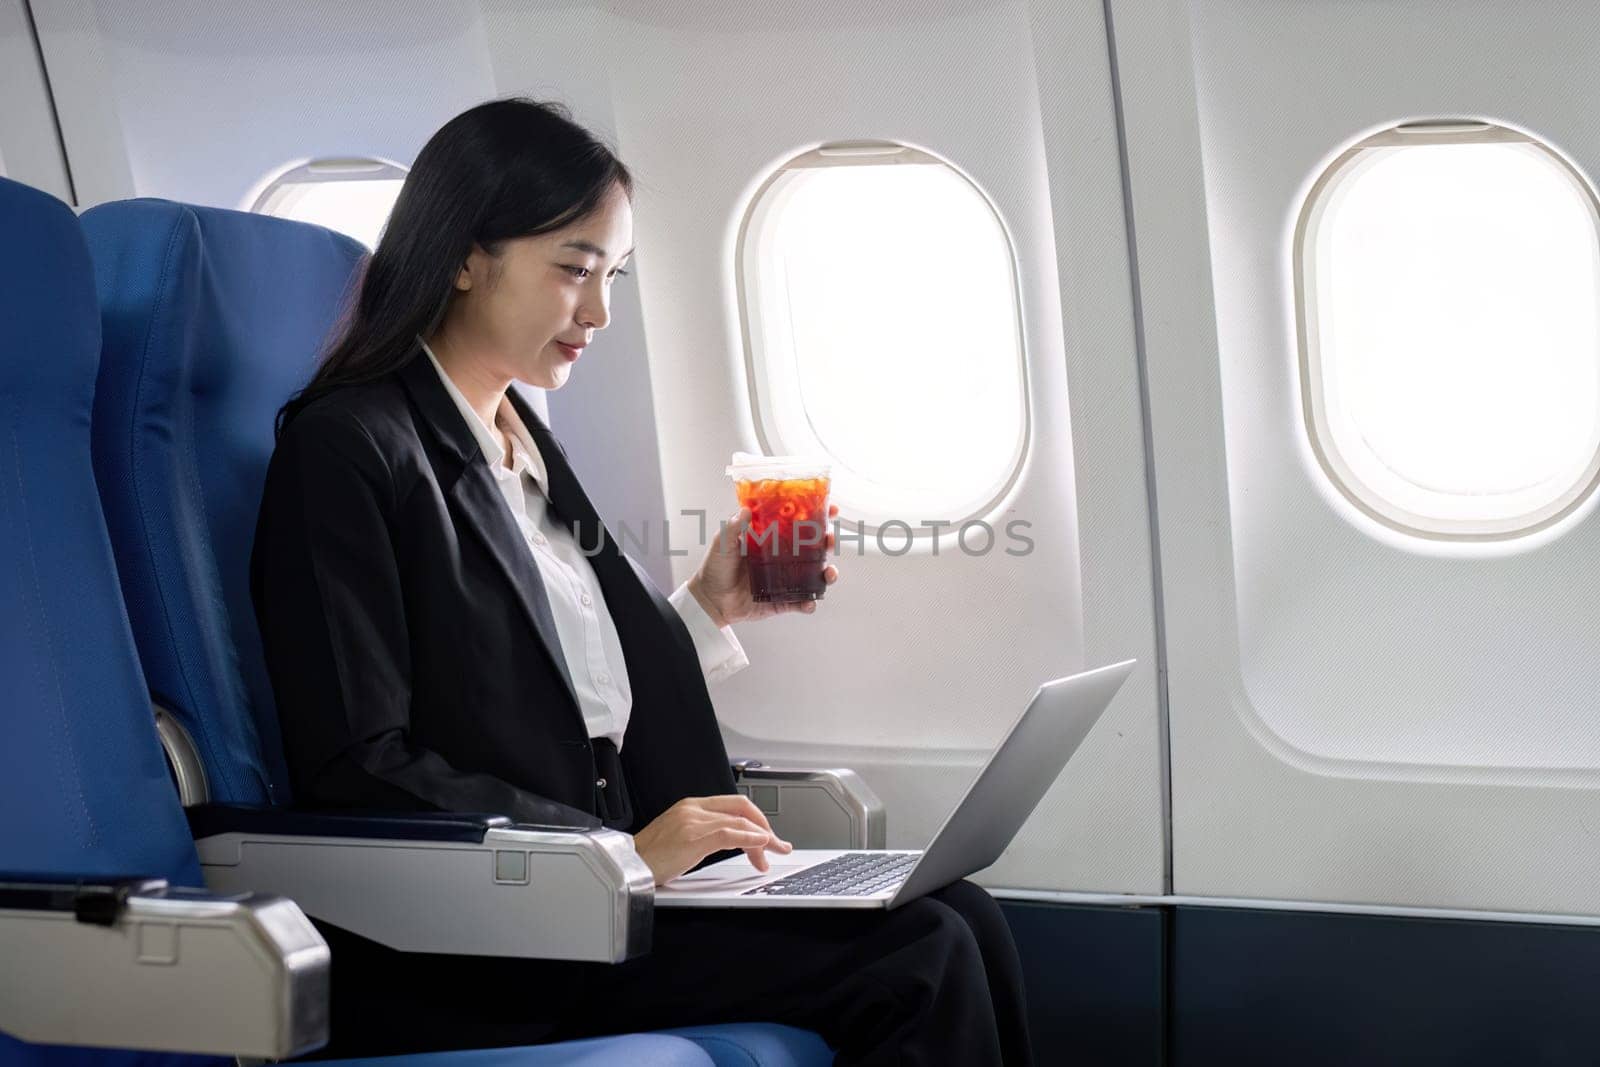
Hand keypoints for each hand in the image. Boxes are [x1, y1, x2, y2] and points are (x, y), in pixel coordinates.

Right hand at [632, 794, 793, 885]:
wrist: (625, 867)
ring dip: (762, 839)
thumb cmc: (649, 859)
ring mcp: (693, 821)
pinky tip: (760, 846)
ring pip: (739, 822)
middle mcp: (694, 809)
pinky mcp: (693, 837)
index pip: (734, 805)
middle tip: (777, 846)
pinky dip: (750, 839)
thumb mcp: (682, 840)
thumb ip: (706, 835)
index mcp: (691, 807)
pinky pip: (730, 833)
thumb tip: (734, 842)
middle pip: (742, 809)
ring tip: (771, 855)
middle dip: (765, 826)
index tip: (767, 838)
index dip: (756, 820)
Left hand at [688, 504, 840, 626]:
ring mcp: (785, 579)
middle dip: (828, 542)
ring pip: (814, 575)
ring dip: (827, 573)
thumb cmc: (715, 568)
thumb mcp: (723, 542)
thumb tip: (745, 510)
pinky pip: (801, 602)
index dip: (817, 515)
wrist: (709, 599)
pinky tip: (809, 602)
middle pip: (813, 547)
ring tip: (828, 573)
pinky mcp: (782, 601)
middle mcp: (782, 557)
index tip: (830, 508)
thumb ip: (734, 527)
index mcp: (772, 539)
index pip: (798, 523)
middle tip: (830, 540)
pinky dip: (809, 603)